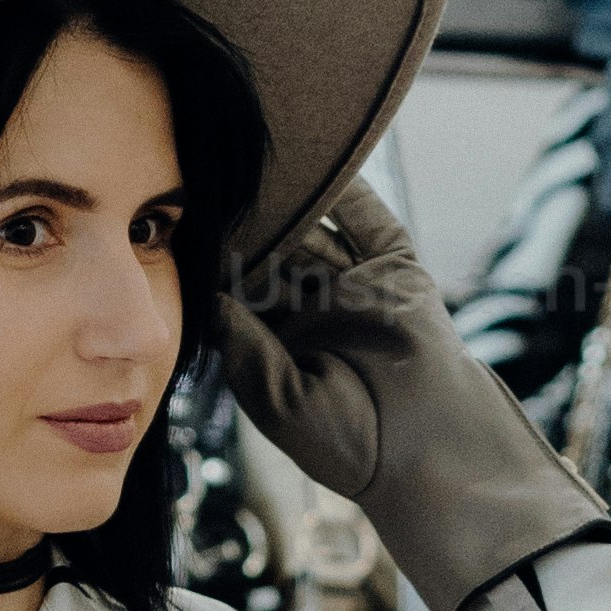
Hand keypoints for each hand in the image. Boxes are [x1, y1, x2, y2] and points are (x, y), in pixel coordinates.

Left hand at [217, 178, 590, 610]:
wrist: (428, 455)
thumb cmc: (351, 445)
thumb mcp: (280, 400)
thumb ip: (245, 346)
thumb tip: (211, 292)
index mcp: (277, 341)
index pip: (235, 285)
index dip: (212, 255)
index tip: (183, 222)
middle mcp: (311, 307)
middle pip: (270, 246)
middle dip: (245, 215)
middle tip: (210, 171)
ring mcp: (354, 286)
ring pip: (314, 226)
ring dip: (288, 194)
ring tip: (256, 156)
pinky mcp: (395, 271)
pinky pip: (367, 221)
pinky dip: (348, 190)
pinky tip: (319, 160)